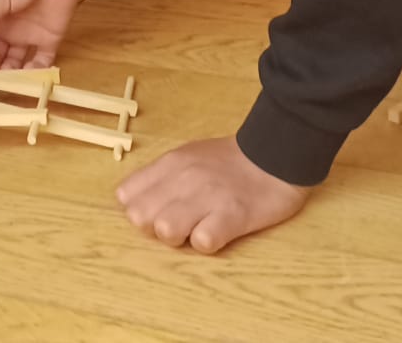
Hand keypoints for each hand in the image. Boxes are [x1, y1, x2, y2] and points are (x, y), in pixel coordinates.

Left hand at [117, 136, 309, 252]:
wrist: (275, 156)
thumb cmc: (229, 161)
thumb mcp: (187, 156)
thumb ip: (160, 177)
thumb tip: (132, 202)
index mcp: (170, 163)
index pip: (126, 196)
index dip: (140, 210)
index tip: (159, 211)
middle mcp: (184, 178)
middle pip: (140, 218)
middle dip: (155, 227)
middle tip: (180, 223)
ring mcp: (208, 197)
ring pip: (166, 230)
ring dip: (179, 238)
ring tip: (198, 229)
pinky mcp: (232, 216)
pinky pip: (203, 242)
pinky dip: (208, 244)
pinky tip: (218, 233)